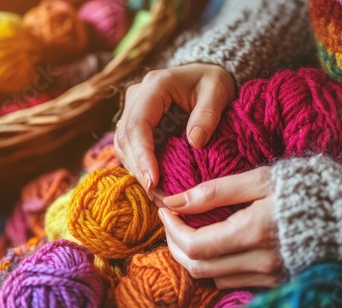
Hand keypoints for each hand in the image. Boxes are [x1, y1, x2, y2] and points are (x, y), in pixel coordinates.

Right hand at [114, 63, 235, 192]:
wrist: (205, 78)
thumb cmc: (212, 82)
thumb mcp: (218, 91)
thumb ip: (208, 114)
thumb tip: (195, 142)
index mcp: (154, 86)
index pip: (138, 124)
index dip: (143, 155)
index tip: (154, 181)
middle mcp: (136, 97)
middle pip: (125, 139)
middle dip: (139, 170)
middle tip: (158, 196)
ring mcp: (132, 110)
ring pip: (123, 146)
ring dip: (138, 172)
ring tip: (158, 195)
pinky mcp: (135, 124)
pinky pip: (130, 149)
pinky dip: (140, 168)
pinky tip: (155, 185)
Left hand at [157, 167, 283, 288]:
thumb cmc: (304, 188)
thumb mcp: (259, 179)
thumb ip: (214, 191)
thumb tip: (174, 200)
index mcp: (253, 233)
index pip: (195, 245)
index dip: (172, 230)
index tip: (165, 210)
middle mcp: (259, 262)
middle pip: (198, 267)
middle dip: (175, 245)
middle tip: (172, 222)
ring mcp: (268, 276)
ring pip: (212, 278)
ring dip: (193, 256)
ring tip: (191, 230)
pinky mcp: (275, 282)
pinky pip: (232, 281)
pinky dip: (215, 266)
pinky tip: (216, 244)